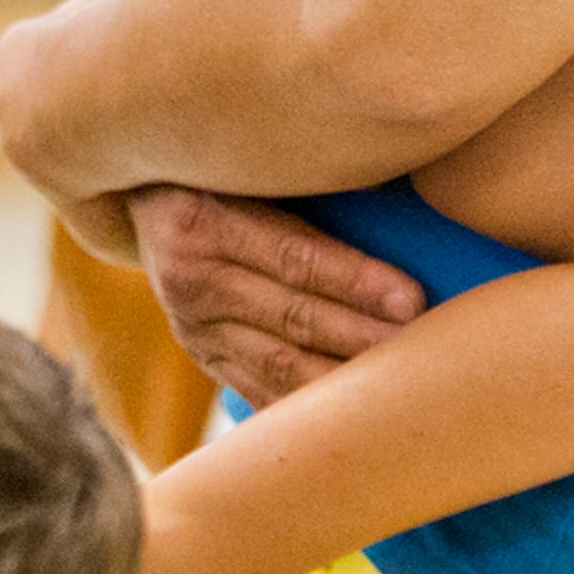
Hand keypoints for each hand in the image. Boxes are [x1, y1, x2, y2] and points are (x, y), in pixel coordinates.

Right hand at [125, 185, 424, 406]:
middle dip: (364, 334)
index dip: (353, 280)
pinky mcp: (205, 359)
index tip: (411, 297)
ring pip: (282, 365)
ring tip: (405, 383)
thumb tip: (396, 176)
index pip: (290, 257)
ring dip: (347, 378)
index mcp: (198, 221)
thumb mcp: (250, 159)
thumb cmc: (224, 169)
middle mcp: (188, 282)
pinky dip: (312, 409)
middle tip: (428, 345)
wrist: (144, 200)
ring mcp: (193, 330)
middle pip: (292, 317)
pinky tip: (360, 413)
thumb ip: (309, 174)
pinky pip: (264, 393)